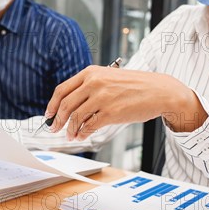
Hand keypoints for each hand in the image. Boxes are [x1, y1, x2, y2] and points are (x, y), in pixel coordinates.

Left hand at [45, 65, 205, 140]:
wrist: (159, 91)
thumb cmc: (135, 86)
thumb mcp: (109, 77)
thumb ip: (90, 87)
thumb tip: (71, 106)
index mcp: (91, 72)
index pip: (62, 89)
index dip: (52, 105)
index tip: (49, 114)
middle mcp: (94, 82)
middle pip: (66, 104)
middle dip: (57, 120)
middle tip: (54, 128)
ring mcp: (102, 97)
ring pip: (76, 117)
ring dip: (70, 130)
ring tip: (71, 136)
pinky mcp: (111, 112)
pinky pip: (89, 126)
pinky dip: (82, 133)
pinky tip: (82, 136)